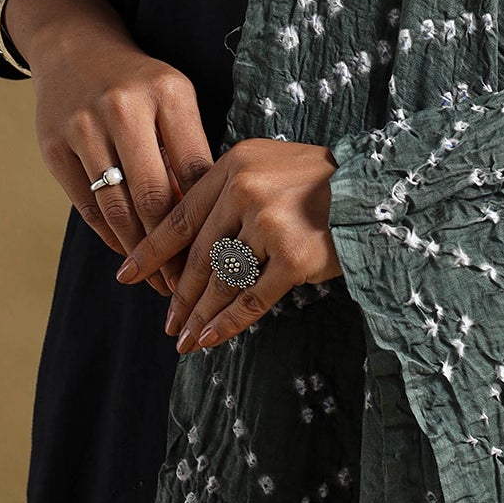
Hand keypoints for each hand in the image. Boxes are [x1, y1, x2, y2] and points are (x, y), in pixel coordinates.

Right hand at [7, 0, 213, 299]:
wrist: (74, 48)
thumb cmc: (139, 82)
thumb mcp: (173, 99)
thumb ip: (188, 151)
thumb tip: (209, 221)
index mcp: (167, 92)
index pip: (194, 170)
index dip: (205, 220)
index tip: (217, 256)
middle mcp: (124, 107)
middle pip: (153, 195)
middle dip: (172, 248)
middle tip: (185, 284)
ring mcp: (83, 126)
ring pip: (116, 207)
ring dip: (139, 251)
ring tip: (157, 280)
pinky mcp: (52, 145)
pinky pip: (85, 204)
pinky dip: (109, 234)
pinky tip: (127, 251)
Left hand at [117, 137, 343, 353]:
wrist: (376, 191)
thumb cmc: (321, 184)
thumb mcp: (269, 167)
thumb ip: (231, 191)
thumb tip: (189, 240)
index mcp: (236, 163)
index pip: (182, 213)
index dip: (153, 250)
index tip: (127, 274)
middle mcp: (247, 188)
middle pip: (198, 253)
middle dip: (178, 294)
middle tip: (166, 321)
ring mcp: (269, 222)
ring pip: (220, 279)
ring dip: (198, 315)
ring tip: (183, 339)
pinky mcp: (293, 256)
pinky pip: (250, 298)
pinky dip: (227, 323)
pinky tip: (210, 339)